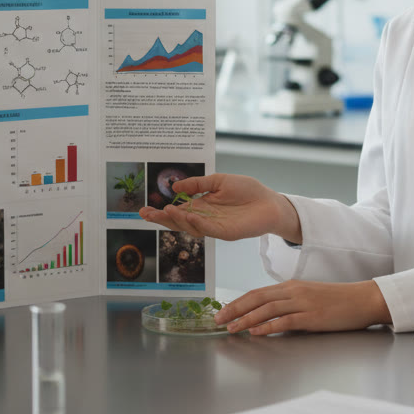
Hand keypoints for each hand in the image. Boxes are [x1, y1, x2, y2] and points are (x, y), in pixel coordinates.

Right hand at [138, 174, 301, 242]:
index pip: (176, 211)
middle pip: (178, 222)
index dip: (160, 211)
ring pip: (190, 227)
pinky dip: (197, 223)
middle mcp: (204, 219)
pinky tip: (188, 215)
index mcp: (201, 206)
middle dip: (161, 219)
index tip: (143, 209)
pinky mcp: (226, 233)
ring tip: (166, 211)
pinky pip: (208, 229)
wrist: (270, 202)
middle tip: (144, 214)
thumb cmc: (248, 190)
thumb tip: (175, 187)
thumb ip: (198, 184)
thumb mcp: (219, 181)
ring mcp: (214, 228)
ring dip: (177, 220)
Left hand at [214, 280, 391, 335]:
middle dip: (235, 309)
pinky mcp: (312, 317)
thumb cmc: (337, 300)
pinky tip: (256, 331)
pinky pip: (285, 320)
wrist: (363, 299)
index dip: (238, 301)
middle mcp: (294, 291)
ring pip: (267, 308)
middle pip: (257, 298)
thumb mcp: (308, 297)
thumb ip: (289, 303)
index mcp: (291, 285)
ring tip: (232, 327)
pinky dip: (268, 326)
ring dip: (247, 318)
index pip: (257, 292)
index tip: (222, 310)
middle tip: (218, 319)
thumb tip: (268, 316)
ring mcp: (303, 303)